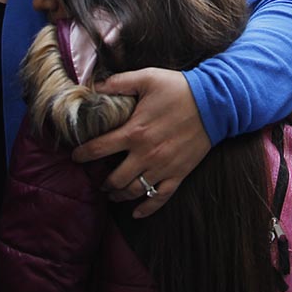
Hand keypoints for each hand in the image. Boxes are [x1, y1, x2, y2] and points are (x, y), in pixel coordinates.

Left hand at [71, 67, 211, 217]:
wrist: (215, 103)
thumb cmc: (180, 88)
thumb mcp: (147, 78)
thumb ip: (119, 82)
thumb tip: (94, 86)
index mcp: (134, 131)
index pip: (99, 149)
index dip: (83, 154)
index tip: (75, 156)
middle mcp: (146, 154)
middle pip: (115, 178)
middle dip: (102, 181)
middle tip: (97, 179)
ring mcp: (163, 167)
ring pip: (134, 191)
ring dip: (118, 194)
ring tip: (112, 192)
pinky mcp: (178, 174)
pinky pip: (160, 198)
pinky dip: (146, 208)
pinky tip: (135, 213)